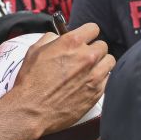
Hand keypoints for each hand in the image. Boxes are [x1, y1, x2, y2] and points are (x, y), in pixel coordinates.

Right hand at [8, 23, 114, 139]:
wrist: (32, 111)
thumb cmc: (31, 82)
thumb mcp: (35, 51)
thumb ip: (51, 38)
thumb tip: (58, 36)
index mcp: (72, 43)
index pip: (93, 29)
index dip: (87, 34)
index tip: (85, 39)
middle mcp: (87, 57)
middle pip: (103, 46)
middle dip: (93, 50)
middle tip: (83, 58)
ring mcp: (94, 75)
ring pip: (109, 61)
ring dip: (100, 64)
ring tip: (89, 70)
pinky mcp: (97, 92)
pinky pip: (107, 79)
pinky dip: (100, 80)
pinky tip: (87, 83)